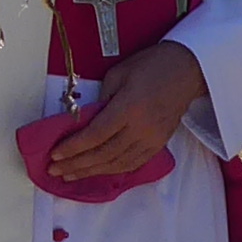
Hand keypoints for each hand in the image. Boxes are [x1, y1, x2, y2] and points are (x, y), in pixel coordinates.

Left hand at [44, 38, 205, 177]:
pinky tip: (97, 172)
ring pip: (117, 164)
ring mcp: (152, 139)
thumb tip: (86, 119)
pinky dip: (113, 170)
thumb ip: (101, 98)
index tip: (55, 154)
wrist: (187, 70)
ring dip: (91, 172)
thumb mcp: (119, 73)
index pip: (95, 135)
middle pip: (103, 154)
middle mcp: (141, 128)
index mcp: (129, 108)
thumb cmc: (151, 65)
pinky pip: (133, 164)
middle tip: (54, 170)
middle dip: (76, 164)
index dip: (73, 148)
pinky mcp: (159, 144)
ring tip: (70, 175)